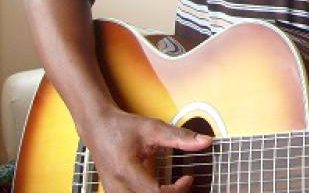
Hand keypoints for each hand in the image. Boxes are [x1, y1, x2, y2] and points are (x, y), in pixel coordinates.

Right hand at [80, 106, 211, 191]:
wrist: (98, 127)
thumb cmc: (122, 127)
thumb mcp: (153, 128)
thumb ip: (180, 136)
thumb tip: (205, 141)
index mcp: (126, 171)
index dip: (177, 190)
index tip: (188, 178)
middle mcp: (117, 187)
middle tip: (183, 185)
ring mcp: (114, 192)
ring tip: (174, 187)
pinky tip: (160, 189)